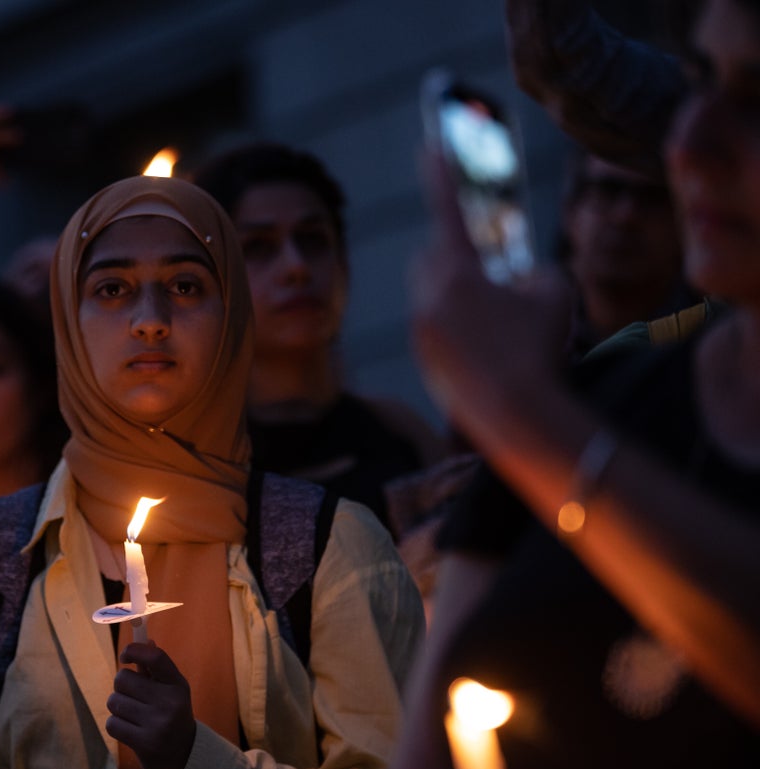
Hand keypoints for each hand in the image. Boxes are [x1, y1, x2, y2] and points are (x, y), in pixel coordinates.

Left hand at [105, 642, 195, 768]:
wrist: (184, 758)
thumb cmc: (172, 717)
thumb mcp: (171, 692)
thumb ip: (156, 669)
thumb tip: (145, 639)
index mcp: (177, 685)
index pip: (154, 657)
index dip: (134, 650)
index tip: (125, 658)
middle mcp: (170, 702)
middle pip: (123, 679)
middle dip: (120, 686)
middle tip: (130, 695)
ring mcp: (158, 724)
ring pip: (114, 701)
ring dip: (117, 707)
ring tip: (131, 715)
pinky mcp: (145, 743)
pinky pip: (113, 723)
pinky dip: (116, 725)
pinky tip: (129, 729)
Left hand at [410, 149, 569, 440]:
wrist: (518, 417)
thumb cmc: (541, 349)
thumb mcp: (554, 295)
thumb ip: (536, 272)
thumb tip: (519, 279)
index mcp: (456, 274)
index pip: (446, 211)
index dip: (440, 176)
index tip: (429, 145)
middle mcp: (427, 300)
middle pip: (431, 258)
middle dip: (454, 256)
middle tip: (488, 268)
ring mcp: (420, 334)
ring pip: (432, 298)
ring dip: (460, 298)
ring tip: (499, 323)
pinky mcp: (423, 363)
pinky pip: (436, 333)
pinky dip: (460, 332)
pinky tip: (492, 353)